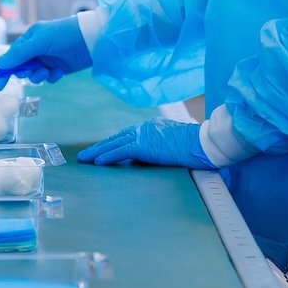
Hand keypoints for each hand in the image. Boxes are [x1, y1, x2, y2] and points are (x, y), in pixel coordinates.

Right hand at [0, 16, 89, 83]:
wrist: (90, 39)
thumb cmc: (63, 35)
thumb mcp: (39, 42)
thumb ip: (19, 54)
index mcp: (28, 40)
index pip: (11, 57)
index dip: (4, 70)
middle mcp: (35, 50)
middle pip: (22, 68)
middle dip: (26, 72)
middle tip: (32, 71)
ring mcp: (47, 60)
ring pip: (34, 75)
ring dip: (39, 76)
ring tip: (48, 71)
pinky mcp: (57, 68)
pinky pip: (48, 78)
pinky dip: (52, 76)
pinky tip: (60, 71)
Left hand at [78, 119, 213, 167]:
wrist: (202, 142)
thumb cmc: (195, 146)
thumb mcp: (174, 143)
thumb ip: (160, 147)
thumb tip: (152, 157)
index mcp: (152, 126)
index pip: (127, 134)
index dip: (112, 142)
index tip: (101, 148)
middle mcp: (145, 127)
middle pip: (116, 137)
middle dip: (99, 146)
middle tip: (85, 154)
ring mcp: (143, 134)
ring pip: (114, 143)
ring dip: (97, 152)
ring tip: (84, 159)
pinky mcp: (143, 145)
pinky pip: (120, 151)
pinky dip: (107, 156)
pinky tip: (97, 162)